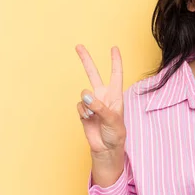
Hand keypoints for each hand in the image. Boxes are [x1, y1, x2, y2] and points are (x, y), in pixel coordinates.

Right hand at [75, 45, 125, 159]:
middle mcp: (103, 95)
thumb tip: (86, 96)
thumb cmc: (116, 134)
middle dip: (86, 60)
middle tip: (79, 46)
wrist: (106, 148)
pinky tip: (88, 119)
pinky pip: (79, 106)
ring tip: (94, 116)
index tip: (114, 48)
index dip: (115, 61)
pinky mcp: (83, 111)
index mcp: (115, 95)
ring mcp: (92, 103)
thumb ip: (99, 107)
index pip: (116, 74)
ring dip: (87, 105)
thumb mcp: (112, 120)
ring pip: (84, 94)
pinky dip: (82, 112)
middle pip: (94, 74)